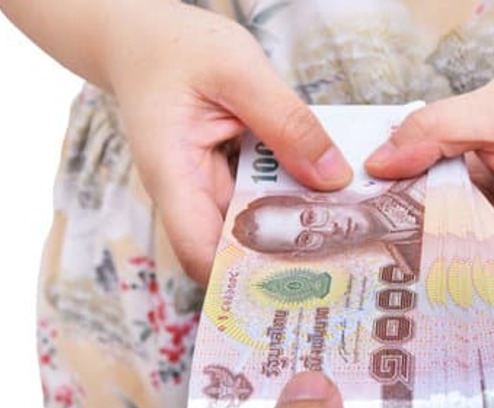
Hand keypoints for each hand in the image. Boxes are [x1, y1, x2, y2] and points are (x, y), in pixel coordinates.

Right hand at [104, 2, 351, 284]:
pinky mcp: (226, 179)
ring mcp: (208, 190)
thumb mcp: (239, 70)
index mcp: (173, 174)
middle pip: (234, 249)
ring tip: (348, 233)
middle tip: (344, 261)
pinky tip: (328, 196)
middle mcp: (188, 194)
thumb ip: (287, 122)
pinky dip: (290, 198)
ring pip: (253, 227)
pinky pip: (261, 200)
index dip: (243, 278)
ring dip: (293, 229)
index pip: (200, 252)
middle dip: (284, 258)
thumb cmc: (177, 49)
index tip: (296, 282)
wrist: (146, 39)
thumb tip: (333, 178)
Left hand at [365, 60, 493, 282]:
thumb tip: (377, 165)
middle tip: (384, 268)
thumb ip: (436, 131)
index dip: (489, 300)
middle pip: (486, 269)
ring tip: (374, 241)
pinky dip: (424, 212)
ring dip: (422, 240)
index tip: (440, 300)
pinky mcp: (484, 212)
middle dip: (438, 270)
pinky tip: (387, 213)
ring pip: (461, 246)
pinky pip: (452, 220)